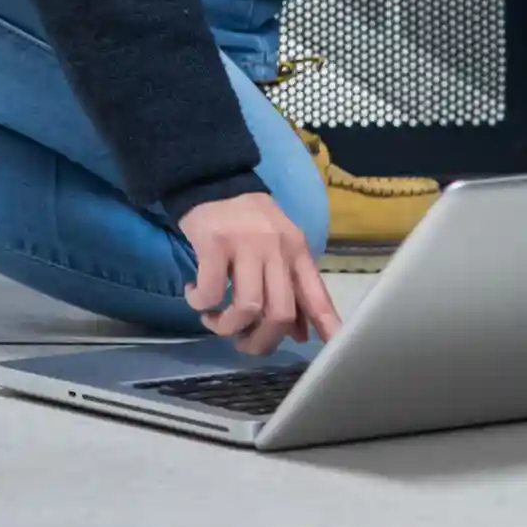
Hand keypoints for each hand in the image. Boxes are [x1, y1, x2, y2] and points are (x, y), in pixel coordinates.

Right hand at [178, 192, 342, 355]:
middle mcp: (276, 250)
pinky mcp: (214, 244)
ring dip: (228, 326)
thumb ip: (291, 287)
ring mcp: (246, 246)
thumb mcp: (279, 247)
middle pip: (280, 312)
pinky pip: (211, 290)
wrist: (214, 178)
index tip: (331, 349)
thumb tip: (300, 334)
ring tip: (213, 321)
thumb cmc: (248, 219)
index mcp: (296, 252)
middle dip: (261, 341)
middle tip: (243, 344)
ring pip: (248, 306)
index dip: (325, 325)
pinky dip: (201, 303)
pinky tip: (195, 296)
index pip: (316, 294)